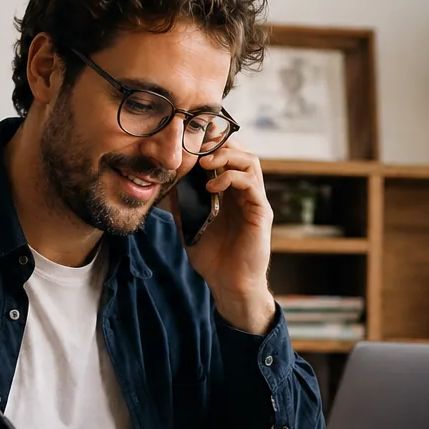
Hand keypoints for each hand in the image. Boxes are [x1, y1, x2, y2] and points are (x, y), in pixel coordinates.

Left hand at [179, 144, 275, 333]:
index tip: (192, 144)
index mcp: (231, 194)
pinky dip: (230, 178)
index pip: (229, 157)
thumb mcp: (189, 225)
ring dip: (227, 156)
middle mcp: (246, 193)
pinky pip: (251, 184)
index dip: (213, 146)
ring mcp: (255, 201)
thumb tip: (167, 181)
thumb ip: (182, 204)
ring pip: (251, 162)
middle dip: (221, 144)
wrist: (229, 284)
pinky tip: (211, 187)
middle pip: (243, 152)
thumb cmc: (212, 258)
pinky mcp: (261, 212)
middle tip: (199, 148)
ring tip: (205, 164)